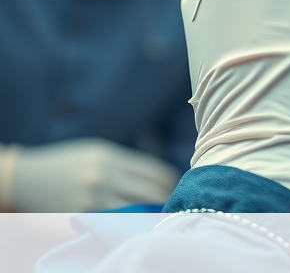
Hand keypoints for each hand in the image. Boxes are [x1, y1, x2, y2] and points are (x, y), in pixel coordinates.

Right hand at [0, 138, 178, 211]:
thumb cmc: (69, 163)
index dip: (170, 181)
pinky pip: (114, 223)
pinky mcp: (81, 217)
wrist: (27, 179)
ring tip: (158, 214)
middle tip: (173, 202)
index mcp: (110, 158)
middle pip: (150, 193)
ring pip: (135, 212)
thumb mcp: (98, 152)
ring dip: (150, 214)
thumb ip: (126, 164)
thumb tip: (159, 177)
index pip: (154, 172)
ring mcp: (92, 201)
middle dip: (165, 199)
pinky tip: (134, 222)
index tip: (176, 185)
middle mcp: (103, 179)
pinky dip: (128, 223)